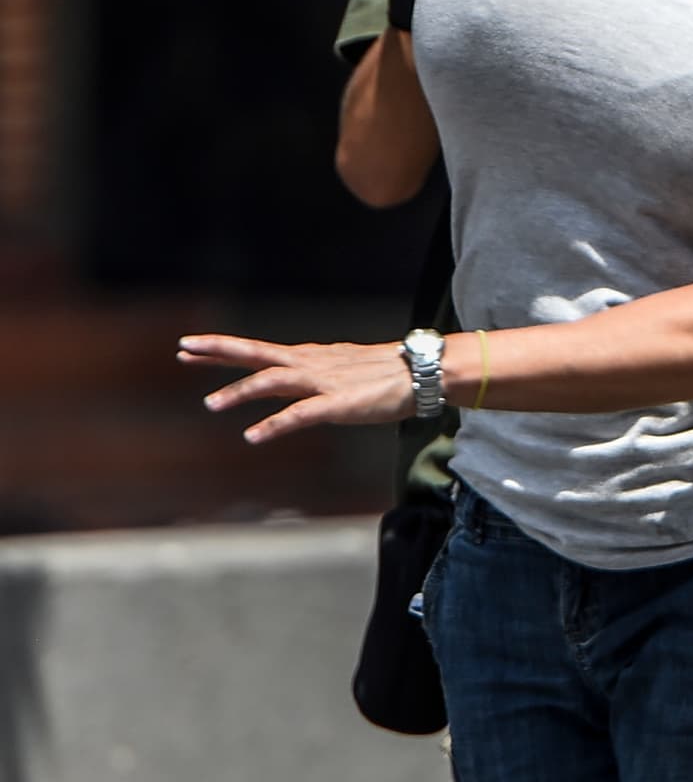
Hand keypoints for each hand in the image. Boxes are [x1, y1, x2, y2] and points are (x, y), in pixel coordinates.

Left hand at [177, 333, 413, 443]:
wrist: (421, 372)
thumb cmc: (384, 375)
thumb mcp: (341, 372)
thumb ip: (313, 377)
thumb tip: (294, 382)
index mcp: (309, 358)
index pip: (258, 351)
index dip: (223, 348)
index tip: (191, 346)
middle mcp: (310, 364)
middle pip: (257, 354)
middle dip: (219, 351)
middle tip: (183, 349)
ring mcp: (322, 382)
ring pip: (272, 382)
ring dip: (240, 391)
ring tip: (210, 404)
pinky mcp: (337, 404)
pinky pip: (299, 415)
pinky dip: (273, 424)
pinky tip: (253, 435)